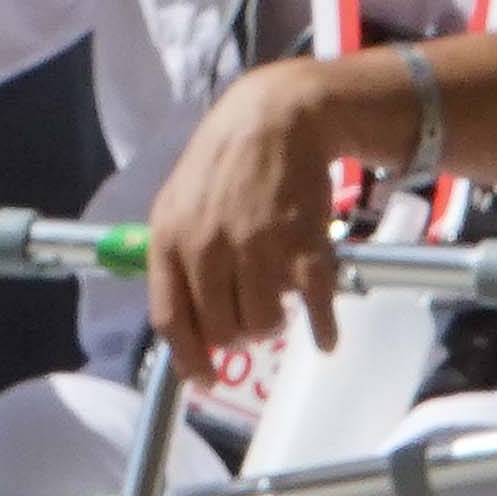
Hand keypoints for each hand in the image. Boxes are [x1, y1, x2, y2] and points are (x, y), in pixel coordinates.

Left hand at [139, 55, 354, 382]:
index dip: (188, 358)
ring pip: (262, 325)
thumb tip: (181, 322)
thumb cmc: (226, 164)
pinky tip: (325, 336)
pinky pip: (313, 307)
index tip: (205, 379)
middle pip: (220, 328)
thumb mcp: (178, 201)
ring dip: (274, 326)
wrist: (278, 117)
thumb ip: (175, 258)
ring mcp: (257, 246)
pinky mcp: (304, 243)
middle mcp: (209, 245)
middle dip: (238, 336)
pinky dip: (322, 328)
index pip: (171, 318)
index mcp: (171, 237)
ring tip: (280, 306)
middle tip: (252, 320)